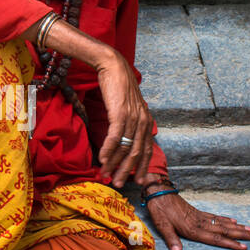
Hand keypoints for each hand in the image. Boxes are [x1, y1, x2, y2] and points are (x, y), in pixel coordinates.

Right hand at [93, 50, 153, 187]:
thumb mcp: (129, 106)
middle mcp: (143, 122)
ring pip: (125, 147)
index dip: (142, 167)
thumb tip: (124, 136)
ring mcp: (132, 118)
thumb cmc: (118, 85)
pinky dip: (108, 150)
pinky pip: (115, 137)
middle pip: (136, 153)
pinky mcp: (120, 113)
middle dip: (126, 171)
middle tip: (117, 183)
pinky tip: (102, 159)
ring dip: (114, 164)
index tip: (137, 181)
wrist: (113, 66)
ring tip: (106, 174)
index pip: (147, 150)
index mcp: (146, 121)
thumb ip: (130, 121)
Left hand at [142, 189, 249, 249]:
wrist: (158, 191)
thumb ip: (171, 239)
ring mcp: (200, 216)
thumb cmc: (159, 209)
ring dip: (236, 227)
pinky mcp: (197, 212)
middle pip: (224, 230)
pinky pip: (215, 217)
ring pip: (222, 223)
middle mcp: (200, 223)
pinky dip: (225, 220)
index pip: (215, 239)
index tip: (244, 246)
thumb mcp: (161, 225)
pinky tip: (233, 221)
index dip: (230, 243)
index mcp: (193, 229)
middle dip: (240, 234)